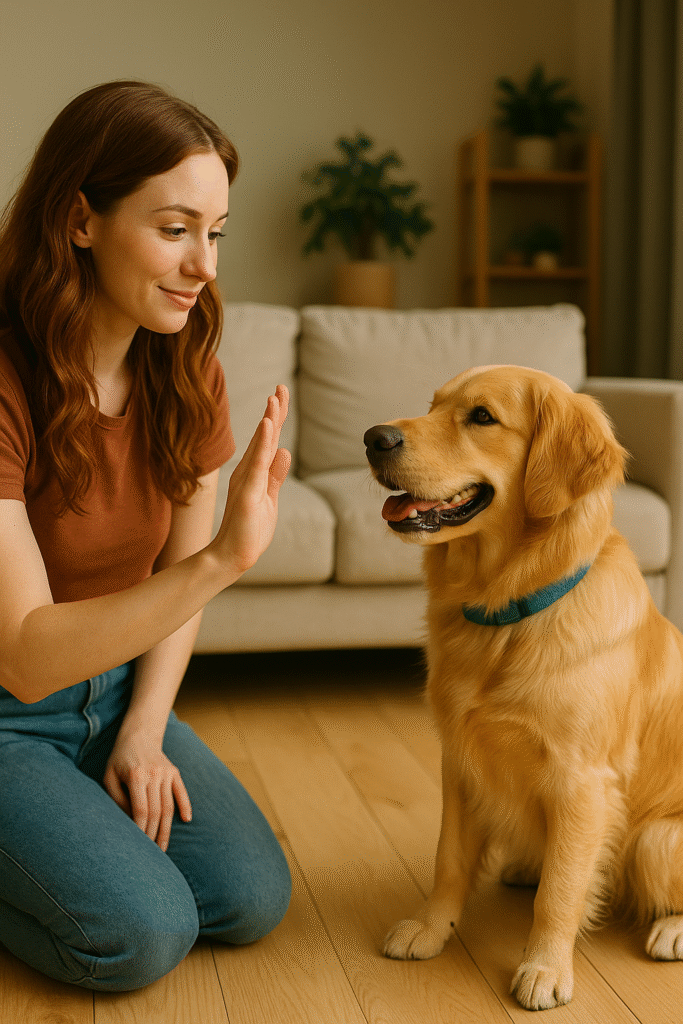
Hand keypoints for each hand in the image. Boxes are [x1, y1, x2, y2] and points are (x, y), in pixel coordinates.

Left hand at [103, 727, 191, 851]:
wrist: (139, 735)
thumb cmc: (119, 759)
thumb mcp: (109, 777)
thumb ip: (116, 799)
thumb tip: (127, 822)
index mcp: (136, 776)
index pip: (141, 810)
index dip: (141, 830)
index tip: (139, 845)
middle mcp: (154, 774)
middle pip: (157, 811)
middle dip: (154, 835)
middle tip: (152, 854)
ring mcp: (166, 773)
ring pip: (169, 806)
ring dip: (167, 828)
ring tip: (163, 846)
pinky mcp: (174, 771)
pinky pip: (181, 792)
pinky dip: (186, 806)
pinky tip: (187, 820)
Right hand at [212, 385, 290, 577]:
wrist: (231, 556)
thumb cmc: (249, 530)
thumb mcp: (269, 498)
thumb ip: (275, 475)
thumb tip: (285, 451)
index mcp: (255, 473)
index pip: (269, 441)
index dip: (276, 419)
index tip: (281, 396)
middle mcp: (248, 471)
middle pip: (265, 436)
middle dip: (274, 411)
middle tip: (280, 387)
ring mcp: (247, 480)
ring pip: (260, 445)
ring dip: (269, 420)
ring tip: (275, 398)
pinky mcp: (248, 492)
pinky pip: (257, 463)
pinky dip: (263, 443)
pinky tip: (268, 425)